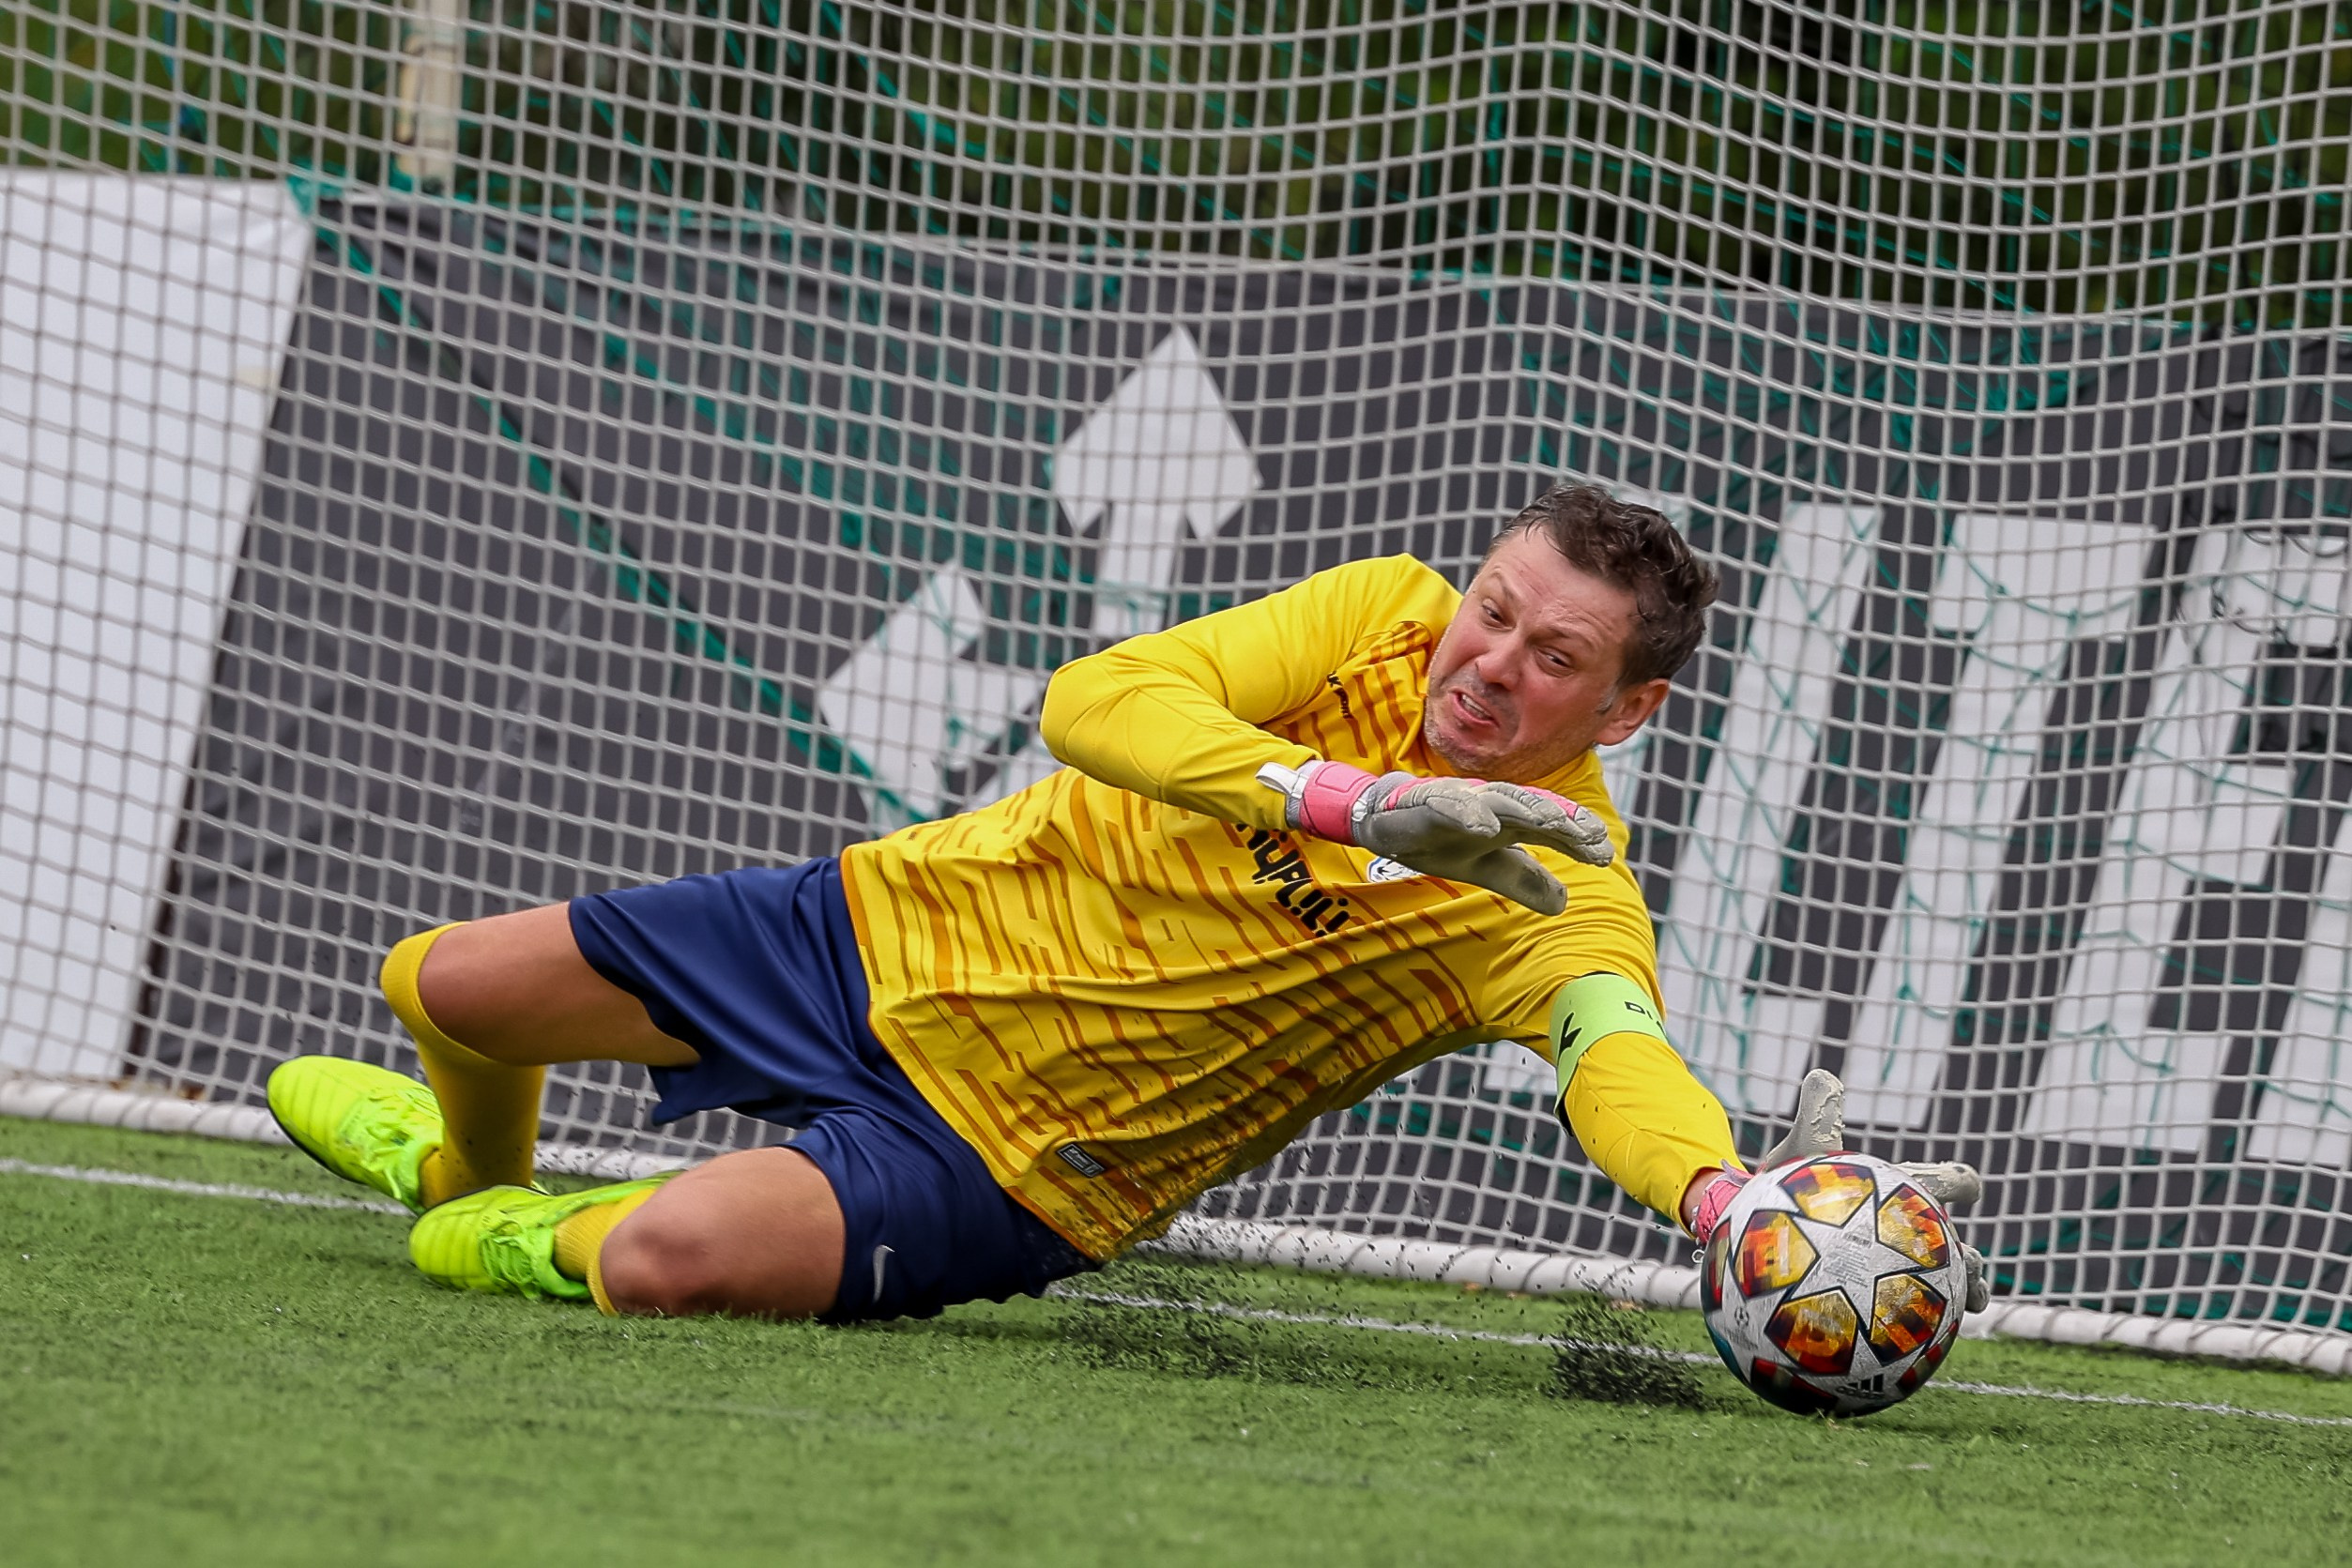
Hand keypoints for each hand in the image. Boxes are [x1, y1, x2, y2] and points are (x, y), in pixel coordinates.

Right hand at [1255, 759, 1612, 915]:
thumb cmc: (1440, 839)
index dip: (1577, 836)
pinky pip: (1448, 804)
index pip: (1550, 825)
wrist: (1383, 821)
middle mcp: (1490, 804)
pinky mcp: (1425, 802)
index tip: (1604, 854)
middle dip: (1562, 820)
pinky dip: (1466, 812)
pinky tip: (1484, 826)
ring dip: (1524, 809)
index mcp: (1508, 819)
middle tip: (1590, 836)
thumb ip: (1524, 880)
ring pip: (1498, 800)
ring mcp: (1459, 799)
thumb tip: (1564, 904)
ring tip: (1550, 823)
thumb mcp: (1487, 866)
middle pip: (1533, 807)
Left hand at [1687, 1069, 1990, 1312]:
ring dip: (1965, 1292)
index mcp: (1906, 1192)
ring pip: (1949, 1283)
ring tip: (1972, 1305)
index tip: (1964, 1189)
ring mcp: (1905, 1267)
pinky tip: (1924, 1341)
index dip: (1958, 1183)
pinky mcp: (1889, 1298)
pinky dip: (1925, 1326)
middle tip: (1971, 1263)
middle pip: (1957, 1245)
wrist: (1776, 1226)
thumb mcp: (1806, 1147)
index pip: (1944, 1183)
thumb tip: (1822, 1074)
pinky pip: (1912, 1315)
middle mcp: (1915, 1231)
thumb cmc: (1799, 1184)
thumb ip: (1819, 1113)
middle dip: (1971, 1255)